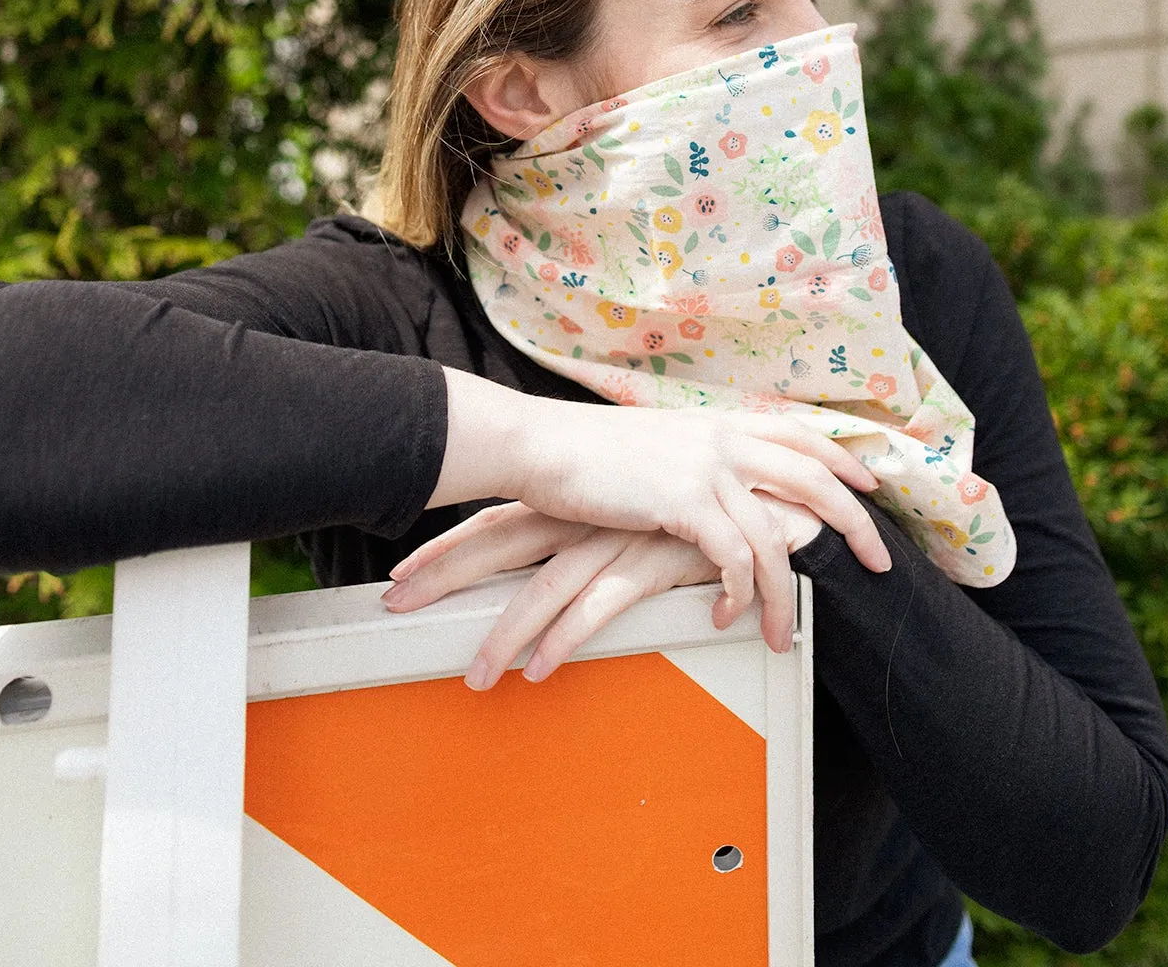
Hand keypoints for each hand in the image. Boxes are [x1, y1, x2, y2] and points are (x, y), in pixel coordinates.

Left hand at [386, 505, 715, 685]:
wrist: (770, 492)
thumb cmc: (702, 510)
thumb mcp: (638, 516)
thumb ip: (601, 532)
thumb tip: (559, 562)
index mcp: (578, 500)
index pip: (496, 521)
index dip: (449, 545)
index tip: (404, 569)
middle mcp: (586, 515)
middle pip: (500, 544)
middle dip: (445, 575)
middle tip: (397, 602)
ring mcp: (615, 538)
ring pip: (542, 588)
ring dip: (504, 633)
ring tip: (477, 673)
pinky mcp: (651, 562)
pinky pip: (597, 608)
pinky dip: (566, 640)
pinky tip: (541, 668)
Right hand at [430, 371, 889, 648]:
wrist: (543, 446)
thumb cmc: (589, 451)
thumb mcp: (656, 440)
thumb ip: (694, 454)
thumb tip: (714, 476)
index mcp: (719, 423)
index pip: (801, 435)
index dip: (842, 461)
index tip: (871, 486)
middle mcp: (723, 441)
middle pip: (815, 480)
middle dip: (855, 524)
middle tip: (880, 563)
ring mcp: (706, 470)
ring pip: (775, 537)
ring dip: (786, 595)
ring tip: (783, 635)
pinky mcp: (682, 504)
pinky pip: (733, 559)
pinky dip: (739, 594)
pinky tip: (729, 617)